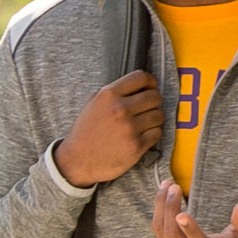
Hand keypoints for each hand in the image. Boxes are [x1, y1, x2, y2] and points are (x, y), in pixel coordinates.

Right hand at [51, 70, 167, 186]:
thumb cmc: (86, 132)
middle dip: (154, 102)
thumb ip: (113, 92)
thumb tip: (137, 86)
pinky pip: (157, 133)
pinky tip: (142, 136)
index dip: (150, 82)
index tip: (152, 87)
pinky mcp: (136, 146)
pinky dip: (152, 134)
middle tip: (147, 108)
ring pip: (159, 115)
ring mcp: (129, 128)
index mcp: (108, 95)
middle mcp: (120, 109)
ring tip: (143, 124)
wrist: (79, 160)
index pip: (141, 77)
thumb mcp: (92, 104)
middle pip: (154, 96)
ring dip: (154, 119)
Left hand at [151, 185, 237, 237]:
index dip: (189, 230)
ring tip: (166, 184)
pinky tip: (164, 195)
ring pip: (161, 231)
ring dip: (161, 206)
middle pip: (172, 234)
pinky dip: (158, 212)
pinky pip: (158, 231)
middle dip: (169, 208)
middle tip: (174, 185)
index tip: (181, 214)